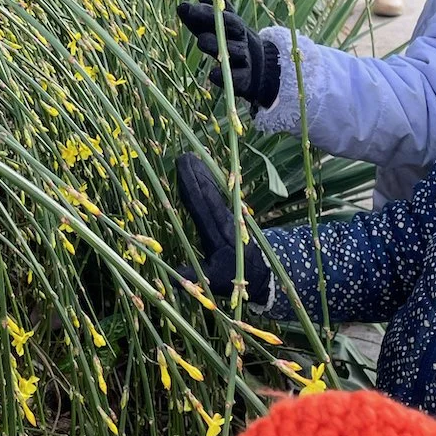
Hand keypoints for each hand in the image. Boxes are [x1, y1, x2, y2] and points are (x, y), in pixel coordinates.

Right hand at [176, 154, 271, 307]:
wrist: (264, 272)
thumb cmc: (236, 276)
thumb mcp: (213, 279)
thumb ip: (192, 275)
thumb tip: (171, 276)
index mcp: (216, 233)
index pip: (200, 204)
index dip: (190, 185)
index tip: (180, 167)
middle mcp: (223, 220)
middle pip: (207, 192)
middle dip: (196, 173)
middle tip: (184, 155)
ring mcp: (229, 216)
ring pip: (214, 191)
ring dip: (203, 175)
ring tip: (193, 159)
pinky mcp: (232, 216)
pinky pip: (219, 196)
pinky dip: (210, 184)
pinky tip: (204, 175)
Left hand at [177, 0, 281, 109]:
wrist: (262, 72)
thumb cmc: (235, 45)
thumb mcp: (224, 28)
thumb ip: (212, 11)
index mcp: (235, 26)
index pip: (221, 14)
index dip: (205, 9)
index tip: (185, 6)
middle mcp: (240, 40)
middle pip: (230, 27)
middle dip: (212, 20)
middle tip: (193, 12)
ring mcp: (244, 60)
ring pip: (233, 51)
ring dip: (217, 45)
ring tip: (202, 41)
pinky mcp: (245, 81)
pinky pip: (237, 78)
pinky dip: (225, 77)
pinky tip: (212, 75)